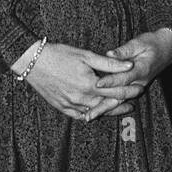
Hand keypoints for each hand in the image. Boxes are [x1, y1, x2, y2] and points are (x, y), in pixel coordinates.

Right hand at [17, 42, 134, 120]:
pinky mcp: (61, 107)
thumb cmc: (59, 55)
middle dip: (123, 103)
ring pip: (95, 112)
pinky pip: (80, 116)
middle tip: (134, 101)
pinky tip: (97, 112)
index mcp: (89, 85)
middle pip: (108, 104)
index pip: (116, 91)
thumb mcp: (86, 55)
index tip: (140, 89)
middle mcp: (81, 98)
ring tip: (121, 108)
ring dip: (109, 110)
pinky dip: (91, 115)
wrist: (32, 62)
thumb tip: (129, 66)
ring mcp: (70, 105)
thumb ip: (109, 64)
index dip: (130, 91)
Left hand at [87, 28, 171, 119]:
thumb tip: (110, 54)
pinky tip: (96, 111)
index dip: (110, 81)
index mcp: (142, 69)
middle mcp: (140, 82)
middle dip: (104, 105)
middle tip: (89, 112)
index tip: (97, 84)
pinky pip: (121, 100)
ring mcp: (138, 87)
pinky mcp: (134, 89)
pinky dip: (109, 107)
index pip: (124, 77)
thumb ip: (125, 50)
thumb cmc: (152, 43)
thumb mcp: (139, 42)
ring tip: (89, 116)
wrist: (166, 50)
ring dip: (105, 109)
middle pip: (120, 96)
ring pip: (120, 101)